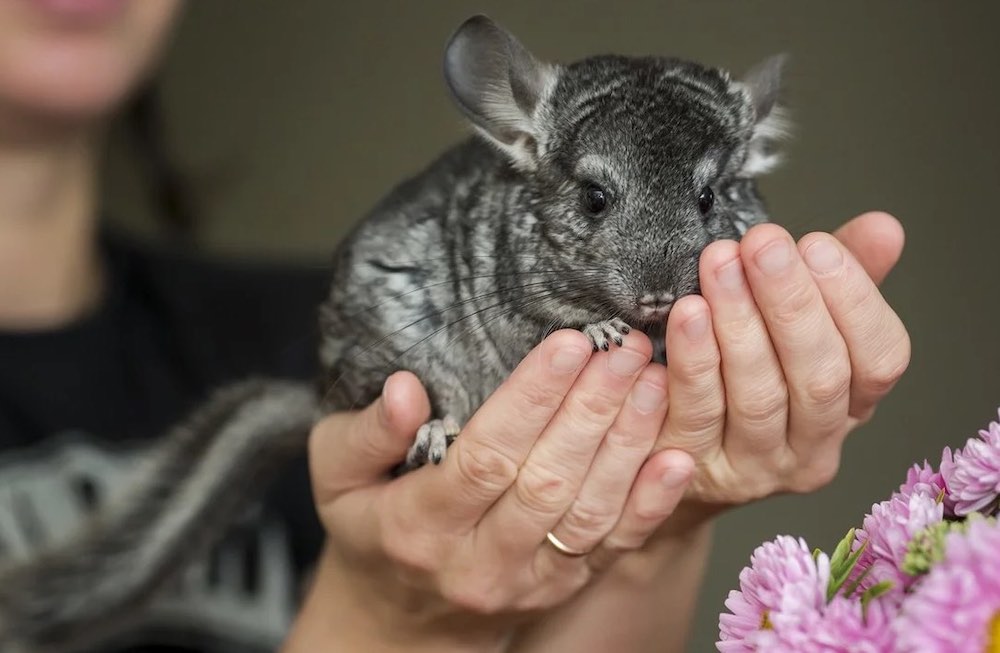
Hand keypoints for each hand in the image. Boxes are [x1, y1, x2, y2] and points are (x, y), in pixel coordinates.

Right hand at [287, 330, 693, 650]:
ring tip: (652, 379)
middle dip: (591, 409)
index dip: (531, 400)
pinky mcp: (562, 589)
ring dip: (627, 443)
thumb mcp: (337, 477)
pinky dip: (650, 504)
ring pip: (588, 513)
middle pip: (547, 482)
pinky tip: (678, 457)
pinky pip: (613, 547)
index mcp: (418, 526)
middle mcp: (478, 562)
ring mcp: (527, 582)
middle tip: (624, 347)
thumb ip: (365, 434)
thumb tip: (404, 389)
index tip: (569, 342)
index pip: (485, 457)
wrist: (401, 621)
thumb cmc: (370, 528)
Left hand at [655, 211, 909, 522]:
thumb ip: (841, 276)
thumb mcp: (797, 323)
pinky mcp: (697, 469)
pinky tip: (686, 314)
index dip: (854, 301)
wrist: (669, 450)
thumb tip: (884, 228)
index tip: (816, 244)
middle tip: (762, 244)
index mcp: (853, 406)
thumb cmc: (743, 372)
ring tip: (720, 265)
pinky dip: (694, 361)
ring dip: (739, 324)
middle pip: (820, 378)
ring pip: (759, 396)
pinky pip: (698, 413)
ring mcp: (756, 466)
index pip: (880, 359)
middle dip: (791, 303)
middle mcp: (813, 447)